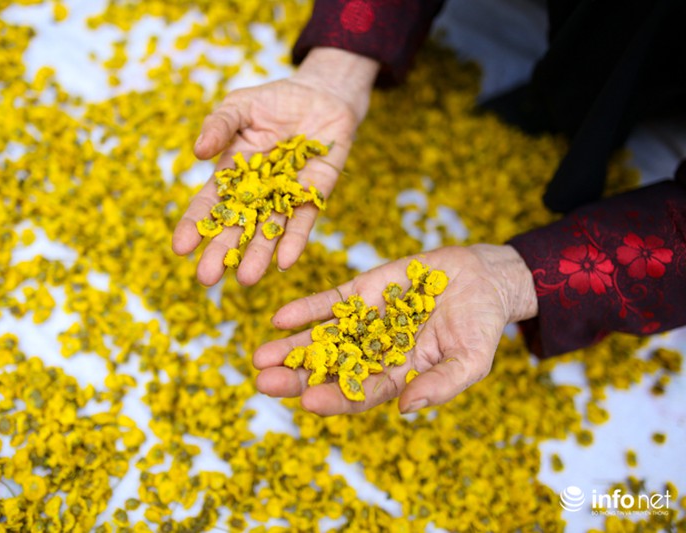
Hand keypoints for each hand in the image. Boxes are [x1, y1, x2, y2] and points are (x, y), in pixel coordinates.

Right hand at [172, 48, 378, 285]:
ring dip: (258, 255)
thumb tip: (198, 152)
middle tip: (206, 279)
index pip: (210, 203)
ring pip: (269, 230)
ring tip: (246, 280)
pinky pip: (303, 221)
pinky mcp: (314, 195)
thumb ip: (219, 125)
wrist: (322, 96)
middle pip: (236, 226)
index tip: (180, 247)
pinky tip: (286, 262)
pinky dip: (295, 241)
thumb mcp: (240, 106)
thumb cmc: (275, 100)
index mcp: (232, 173)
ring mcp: (285, 196)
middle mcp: (257, 192)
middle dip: (221, 251)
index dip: (195, 224)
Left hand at [253, 245, 537, 414]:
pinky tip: (280, 318)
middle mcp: (372, 353)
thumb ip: (440, 385)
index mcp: (397, 377)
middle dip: (297, 378)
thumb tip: (406, 408)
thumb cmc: (481, 327)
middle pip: (329, 370)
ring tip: (260, 356)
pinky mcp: (361, 292)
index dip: (335, 399)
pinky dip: (306, 310)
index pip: (360, 394)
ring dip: (291, 348)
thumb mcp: (470, 361)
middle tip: (264, 382)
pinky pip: (329, 303)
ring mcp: (363, 322)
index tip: (308, 402)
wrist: (482, 279)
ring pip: (321, 338)